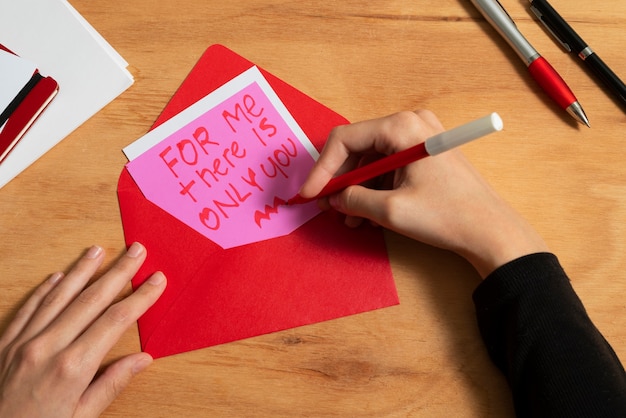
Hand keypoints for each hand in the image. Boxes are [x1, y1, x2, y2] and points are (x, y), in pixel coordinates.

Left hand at [0, 242, 165, 417]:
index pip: (117, 320)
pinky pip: (28, 308)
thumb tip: (142, 360)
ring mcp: (23, 343)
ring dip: (81, 270)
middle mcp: (48, 347)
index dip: (141, 297)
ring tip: (98, 250)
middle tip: (136, 250)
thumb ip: (110, 386)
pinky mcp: (4, 344)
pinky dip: (44, 290)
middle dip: (119, 272)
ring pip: (59, 296)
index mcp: (73, 368)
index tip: (156, 280)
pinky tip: (57, 276)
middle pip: (92, 299)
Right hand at [299, 110, 547, 276]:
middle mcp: (410, 124)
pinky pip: (388, 167)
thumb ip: (354, 200)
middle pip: (358, 147)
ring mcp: (419, 138)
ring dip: (355, 188)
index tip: (309, 194)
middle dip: (339, 179)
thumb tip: (333, 199)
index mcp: (402, 127)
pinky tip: (366, 214)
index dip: (322, 169)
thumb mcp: (390, 210)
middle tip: (326, 206)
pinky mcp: (424, 154)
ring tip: (348, 218)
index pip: (345, 139)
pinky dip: (374, 188)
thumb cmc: (447, 216)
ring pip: (371, 159)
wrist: (490, 230)